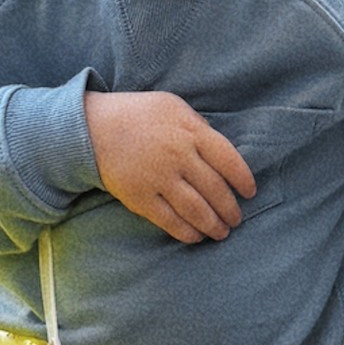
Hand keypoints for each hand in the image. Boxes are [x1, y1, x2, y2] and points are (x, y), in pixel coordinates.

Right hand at [85, 90, 255, 242]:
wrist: (94, 127)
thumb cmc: (139, 115)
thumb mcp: (174, 107)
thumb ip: (199, 128)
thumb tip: (221, 155)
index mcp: (191, 131)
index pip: (229, 161)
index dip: (243, 181)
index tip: (250, 193)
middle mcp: (179, 156)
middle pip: (216, 190)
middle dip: (231, 210)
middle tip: (236, 219)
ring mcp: (159, 178)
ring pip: (197, 210)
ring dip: (214, 225)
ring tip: (221, 232)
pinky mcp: (141, 198)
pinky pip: (171, 221)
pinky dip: (188, 232)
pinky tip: (197, 236)